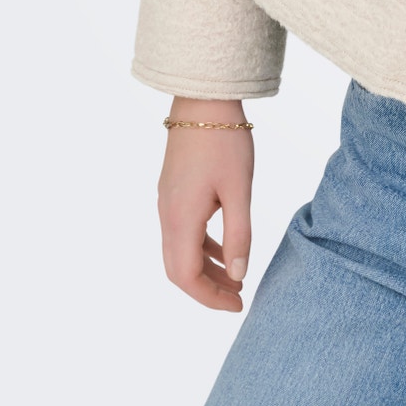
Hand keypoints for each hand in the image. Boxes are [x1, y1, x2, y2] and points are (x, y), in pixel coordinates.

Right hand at [157, 97, 254, 312]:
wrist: (203, 101)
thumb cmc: (225, 142)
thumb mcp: (239, 190)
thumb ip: (239, 235)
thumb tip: (238, 275)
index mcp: (180, 219)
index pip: (186, 277)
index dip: (210, 297)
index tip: (238, 305)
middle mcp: (167, 215)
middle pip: (178, 269)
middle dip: (206, 289)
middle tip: (237, 298)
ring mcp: (167, 203)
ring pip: (180, 251)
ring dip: (205, 269)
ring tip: (235, 279)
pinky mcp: (173, 191)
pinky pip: (183, 232)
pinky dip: (203, 247)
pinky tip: (225, 249)